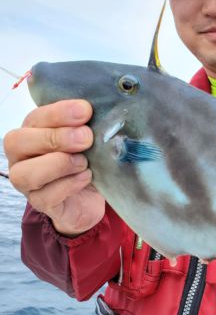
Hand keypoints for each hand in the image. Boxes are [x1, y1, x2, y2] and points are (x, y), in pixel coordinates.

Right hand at [4, 100, 104, 236]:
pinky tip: (86, 177)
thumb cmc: (85, 160)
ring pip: (26, 173)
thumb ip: (86, 127)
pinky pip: (46, 196)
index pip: (35, 117)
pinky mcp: (39, 203)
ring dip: (59, 164)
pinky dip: (69, 185)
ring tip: (84, 162)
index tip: (85, 111)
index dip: (58, 113)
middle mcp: (22, 155)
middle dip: (55, 137)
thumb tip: (97, 115)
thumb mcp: (88, 140)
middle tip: (86, 137)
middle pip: (19, 142)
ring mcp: (26, 182)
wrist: (90, 197)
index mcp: (32, 131)